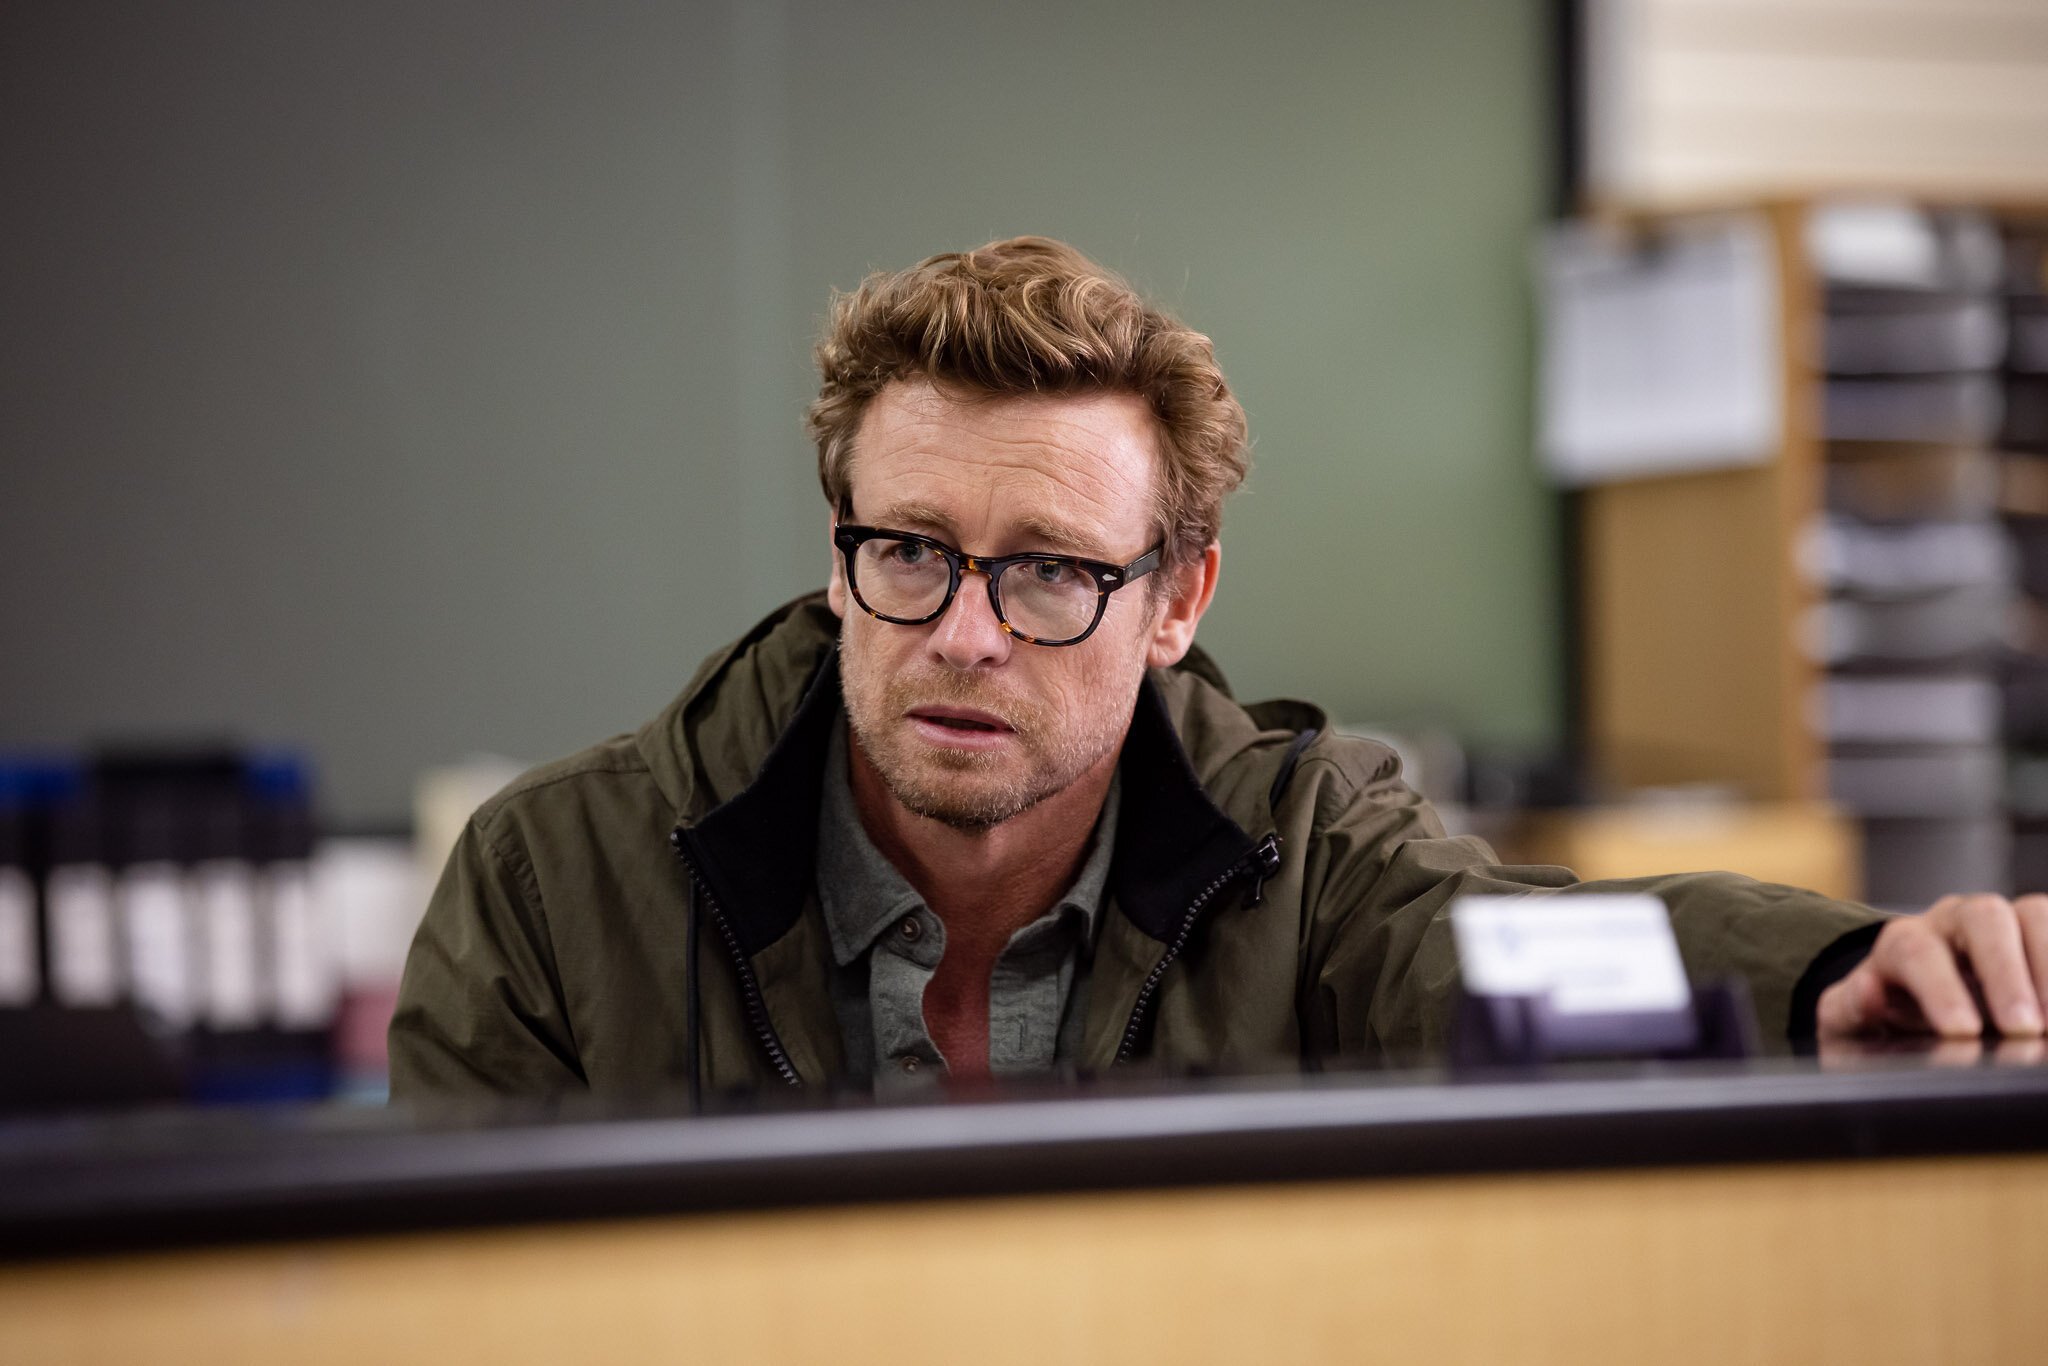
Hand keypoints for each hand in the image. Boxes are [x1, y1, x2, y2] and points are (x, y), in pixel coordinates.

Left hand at [1816, 894, 2047, 1038]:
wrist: (1917, 1004)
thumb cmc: (1889, 1014)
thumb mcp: (1854, 1021)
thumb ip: (1850, 1010)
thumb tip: (1867, 991)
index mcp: (1904, 941)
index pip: (1917, 950)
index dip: (1940, 990)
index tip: (1961, 1033)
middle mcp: (1955, 921)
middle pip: (1984, 919)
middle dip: (2006, 973)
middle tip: (2024, 1028)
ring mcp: (2006, 923)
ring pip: (2035, 916)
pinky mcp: (2041, 935)